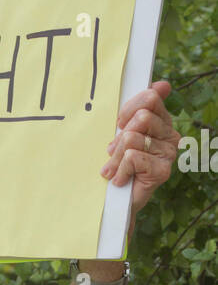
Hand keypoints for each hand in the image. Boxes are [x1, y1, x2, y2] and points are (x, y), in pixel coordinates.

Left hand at [99, 80, 179, 239]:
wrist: (117, 200)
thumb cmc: (119, 163)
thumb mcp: (123, 133)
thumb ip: (138, 109)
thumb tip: (163, 84)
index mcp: (163, 122)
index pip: (151, 97)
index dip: (129, 109)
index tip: (119, 124)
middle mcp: (171, 136)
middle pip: (142, 118)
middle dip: (120, 136)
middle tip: (113, 152)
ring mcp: (169, 154)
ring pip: (133, 138)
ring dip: (116, 156)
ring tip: (114, 169)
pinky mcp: (163, 171)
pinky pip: (133, 157)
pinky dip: (120, 170)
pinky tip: (121, 180)